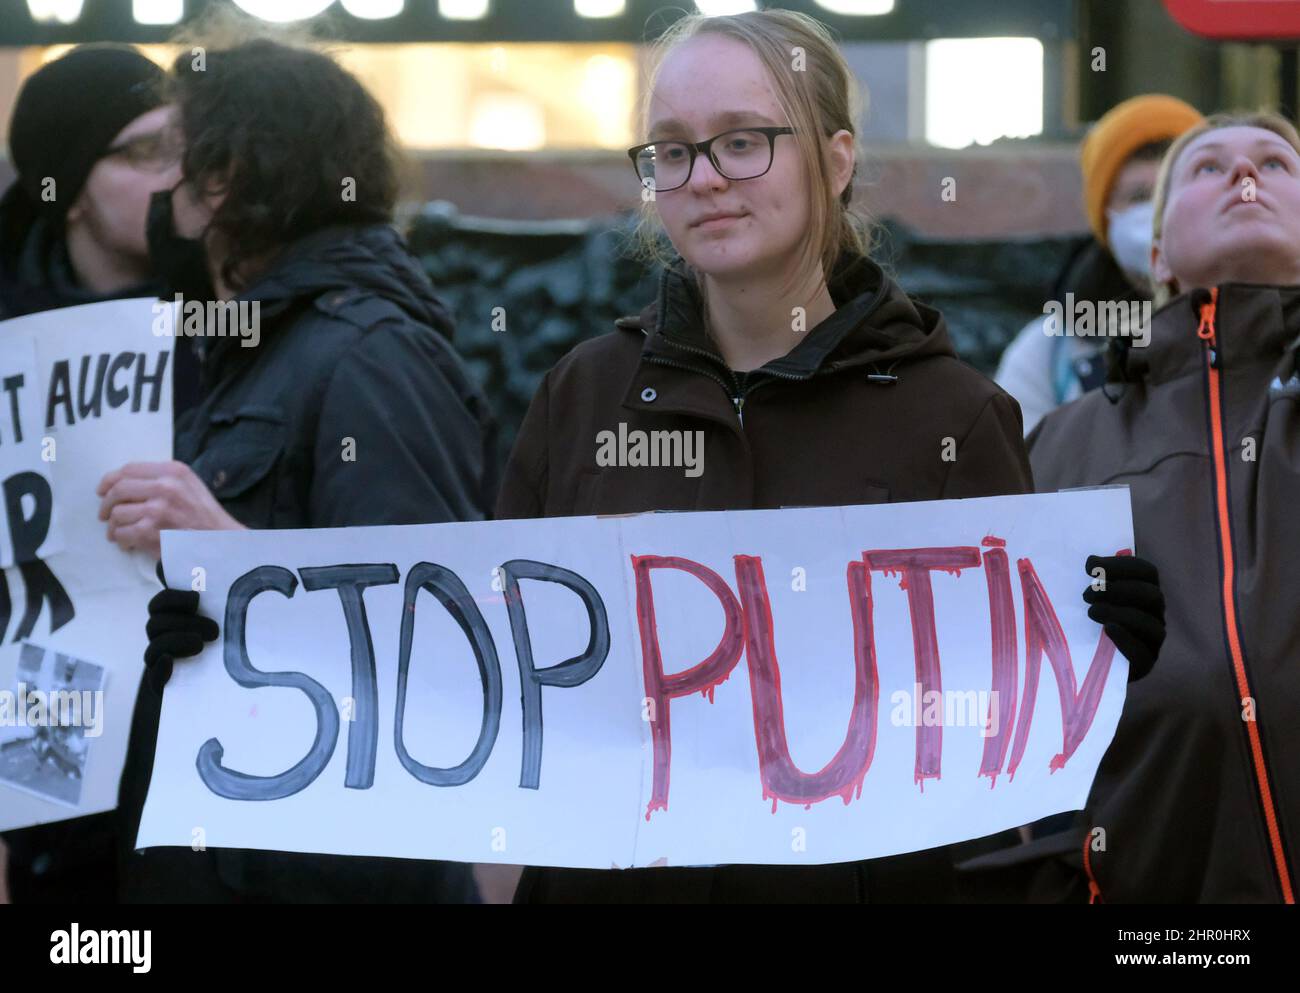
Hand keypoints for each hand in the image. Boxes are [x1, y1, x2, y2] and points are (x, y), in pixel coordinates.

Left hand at [97, 460, 244, 558]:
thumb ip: (163, 478)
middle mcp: (165, 487)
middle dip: (106, 505)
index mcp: (173, 471)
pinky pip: (121, 534)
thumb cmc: (206, 516)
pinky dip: (121, 541)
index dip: (109, 480)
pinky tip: (129, 544)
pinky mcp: (152, 532)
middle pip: (118, 490)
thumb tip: (124, 482)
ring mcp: (157, 510)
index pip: (128, 469)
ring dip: (113, 527)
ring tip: (119, 533)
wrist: (222, 544)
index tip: (103, 491)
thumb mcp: (190, 486)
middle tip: (105, 515)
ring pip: (116, 514)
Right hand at [144, 578, 218, 692]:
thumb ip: (225, 601)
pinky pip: (152, 675)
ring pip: (154, 643)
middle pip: (156, 616)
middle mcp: (165, 633)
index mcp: (178, 615)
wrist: (220, 692)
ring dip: (176, 640)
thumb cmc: (229, 649)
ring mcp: (161, 658)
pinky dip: (160, 667)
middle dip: (184, 619)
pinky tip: (171, 662)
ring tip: (201, 645)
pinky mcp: (162, 683)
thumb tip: (220, 576)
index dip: (173, 594)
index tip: (197, 598)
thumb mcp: (231, 623)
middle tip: (214, 630)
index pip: (164, 599)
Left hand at [1082, 553, 1164, 681]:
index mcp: (1144, 591)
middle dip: (1118, 590)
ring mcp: (1152, 640)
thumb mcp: (1088, 598)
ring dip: (1120, 614)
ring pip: (1151, 625)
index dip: (1120, 565)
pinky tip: (1107, 630)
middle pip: (1151, 595)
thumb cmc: (1085, 621)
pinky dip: (1126, 639)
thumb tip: (1091, 560)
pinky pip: (1144, 653)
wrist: (1084, 663)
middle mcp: (1154, 614)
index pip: (1146, 571)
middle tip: (1086, 595)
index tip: (1090, 567)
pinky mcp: (1145, 664)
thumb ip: (1094, 580)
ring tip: (1091, 612)